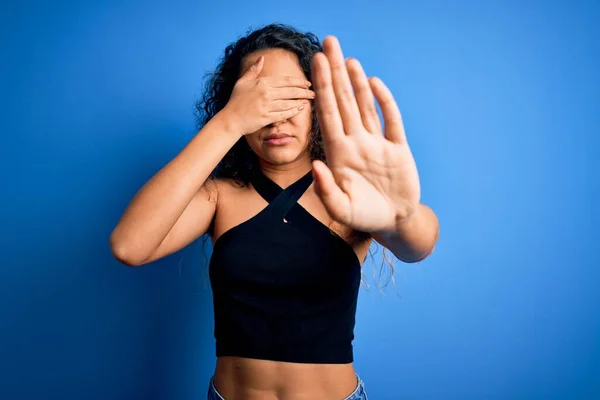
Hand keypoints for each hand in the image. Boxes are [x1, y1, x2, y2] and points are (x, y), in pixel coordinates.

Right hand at [222, 55, 314, 135]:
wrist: (230, 120)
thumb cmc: (235, 101)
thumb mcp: (242, 82)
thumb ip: (254, 70)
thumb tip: (262, 58)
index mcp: (262, 83)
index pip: (285, 80)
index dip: (298, 81)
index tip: (307, 82)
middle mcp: (266, 93)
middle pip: (290, 91)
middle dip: (304, 91)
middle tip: (313, 92)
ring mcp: (266, 106)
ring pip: (289, 102)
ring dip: (301, 101)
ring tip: (309, 100)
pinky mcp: (267, 118)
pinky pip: (284, 114)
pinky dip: (293, 111)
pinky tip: (300, 109)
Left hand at [311, 36, 420, 232]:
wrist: (393, 222)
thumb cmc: (364, 217)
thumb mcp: (340, 209)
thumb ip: (326, 189)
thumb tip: (315, 164)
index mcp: (338, 154)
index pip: (327, 114)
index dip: (320, 87)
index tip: (313, 63)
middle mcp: (355, 142)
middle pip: (342, 101)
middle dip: (334, 73)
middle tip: (328, 43)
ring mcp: (376, 143)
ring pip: (364, 106)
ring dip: (356, 82)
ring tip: (347, 58)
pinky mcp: (398, 148)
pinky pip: (390, 120)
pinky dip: (384, 102)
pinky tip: (374, 83)